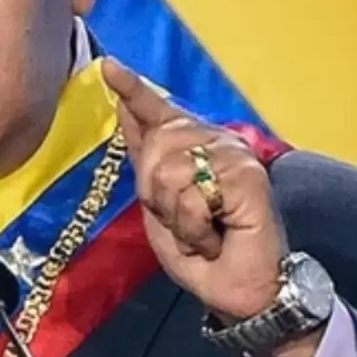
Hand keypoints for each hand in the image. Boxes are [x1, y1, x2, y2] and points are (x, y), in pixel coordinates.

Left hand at [103, 58, 288, 321]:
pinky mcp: (247, 176)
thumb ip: (146, 161)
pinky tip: (216, 238)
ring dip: (177, 217)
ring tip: (204, 232)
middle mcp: (215, 143)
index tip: (108, 66)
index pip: (159, 112)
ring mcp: (234, 156)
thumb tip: (126, 108)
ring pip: (169, 173)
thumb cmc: (202, 254)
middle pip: (154, 148)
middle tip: (186, 224)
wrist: (238, 290)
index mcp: (193, 148)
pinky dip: (195, 228)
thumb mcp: (160, 208)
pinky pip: (193, 196)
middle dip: (157, 197)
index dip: (132, 89)